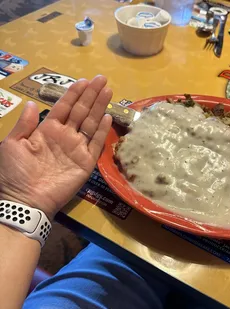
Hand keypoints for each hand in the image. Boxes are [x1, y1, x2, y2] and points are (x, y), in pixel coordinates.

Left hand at [0, 75, 111, 219]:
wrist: (25, 200)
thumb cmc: (15, 172)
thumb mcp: (12, 144)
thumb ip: (25, 124)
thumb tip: (31, 104)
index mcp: (48, 130)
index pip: (64, 107)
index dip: (74, 94)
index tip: (84, 80)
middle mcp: (65, 136)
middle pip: (81, 111)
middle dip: (91, 95)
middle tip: (102, 79)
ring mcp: (77, 149)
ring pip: (91, 123)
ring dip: (100, 107)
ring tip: (108, 91)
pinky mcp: (86, 162)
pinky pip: (96, 144)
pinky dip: (102, 131)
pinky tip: (108, 117)